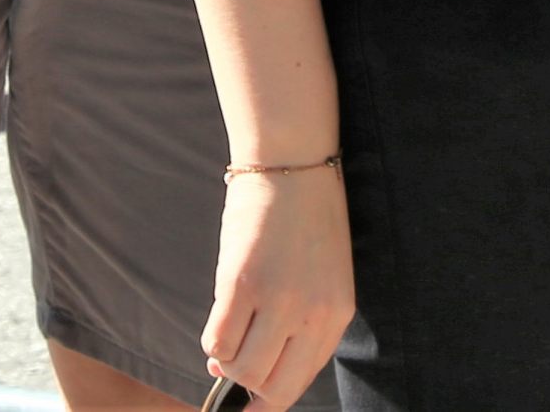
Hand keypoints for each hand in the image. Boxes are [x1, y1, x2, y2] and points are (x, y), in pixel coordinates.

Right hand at [203, 167, 354, 407]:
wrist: (293, 161)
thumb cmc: (305, 217)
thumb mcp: (320, 276)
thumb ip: (294, 323)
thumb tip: (239, 368)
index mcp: (336, 315)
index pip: (301, 382)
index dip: (271, 395)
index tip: (251, 397)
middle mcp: (312, 314)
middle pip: (273, 388)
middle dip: (249, 385)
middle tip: (234, 362)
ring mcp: (278, 300)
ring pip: (242, 369)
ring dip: (228, 360)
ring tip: (230, 329)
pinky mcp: (243, 283)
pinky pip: (217, 340)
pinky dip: (212, 340)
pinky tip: (221, 314)